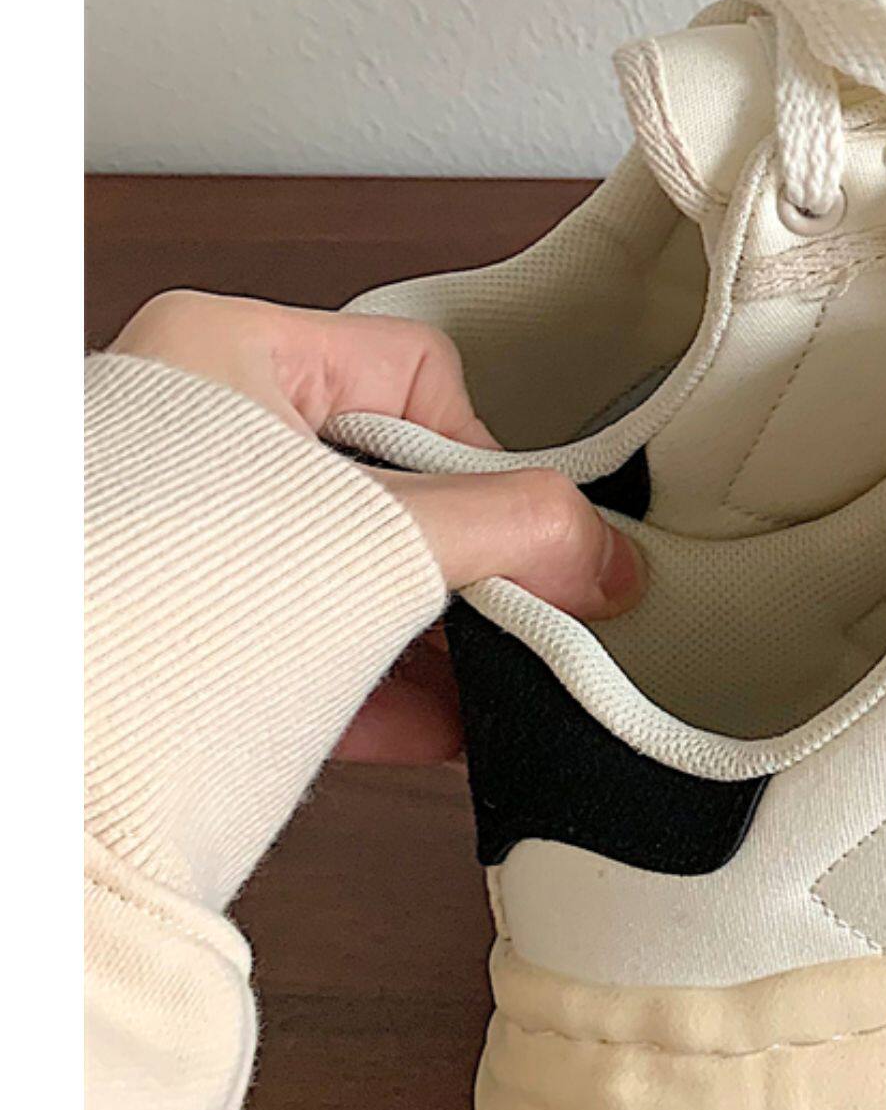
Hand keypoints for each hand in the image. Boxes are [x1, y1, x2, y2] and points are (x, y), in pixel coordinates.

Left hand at [107, 291, 641, 760]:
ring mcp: (178, 541)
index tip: (527, 532)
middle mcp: (192, 434)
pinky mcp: (176, 641)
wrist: (35, 754)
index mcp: (224, 355)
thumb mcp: (377, 537)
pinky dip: (384, 688)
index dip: (488, 453)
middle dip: (465, 557)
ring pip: (353, 572)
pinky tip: (449, 725)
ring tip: (500, 673)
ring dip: (433, 631)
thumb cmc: (134, 598)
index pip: (417, 372)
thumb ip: (516, 532)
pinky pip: (308, 648)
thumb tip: (604, 554)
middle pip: (396, 480)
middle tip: (525, 605)